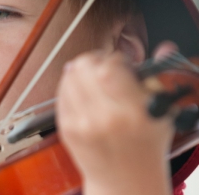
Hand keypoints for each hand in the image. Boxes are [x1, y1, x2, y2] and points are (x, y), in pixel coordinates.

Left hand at [55, 42, 176, 194]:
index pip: (109, 67)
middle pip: (83, 67)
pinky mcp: (67, 129)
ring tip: (92, 78)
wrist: (125, 182)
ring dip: (80, 71)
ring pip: (68, 76)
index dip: (113, 57)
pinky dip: (70, 86)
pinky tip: (83, 93)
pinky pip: (60, 93)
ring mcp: (82, 125)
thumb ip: (159, 78)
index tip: (119, 62)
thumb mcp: (163, 112)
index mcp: (134, 112)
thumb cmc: (146, 146)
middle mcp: (105, 118)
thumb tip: (166, 46)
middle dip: (94, 59)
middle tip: (102, 65)